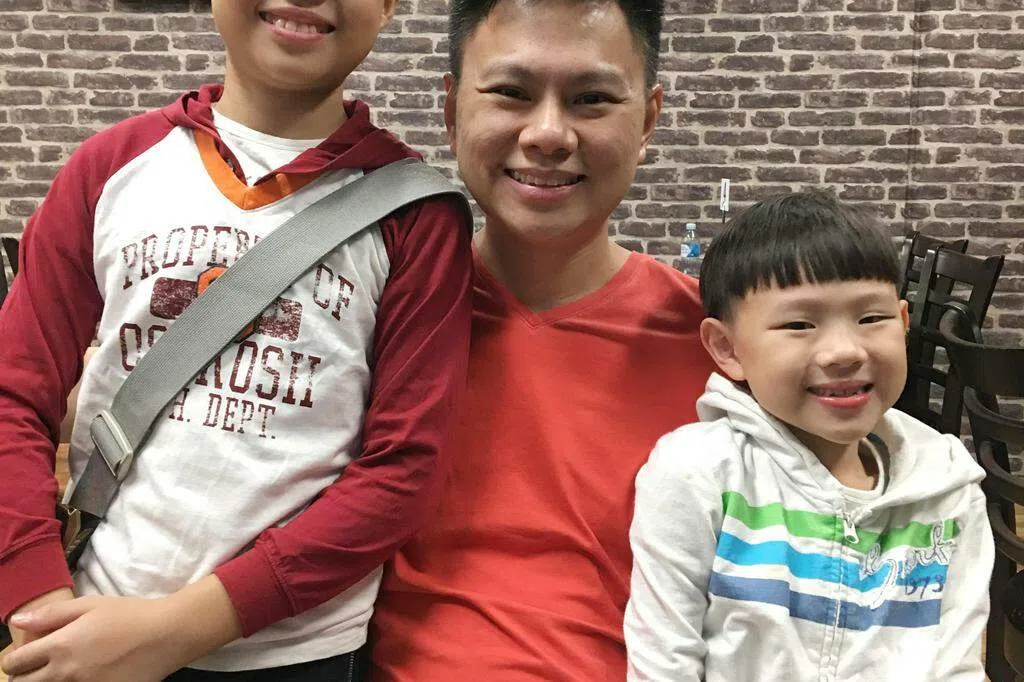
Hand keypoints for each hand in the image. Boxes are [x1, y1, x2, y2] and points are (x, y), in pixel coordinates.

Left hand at [1, 575, 241, 681]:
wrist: (167, 634)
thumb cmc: (130, 614)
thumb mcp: (91, 605)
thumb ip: (51, 615)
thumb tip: (17, 622)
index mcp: (60, 646)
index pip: (16, 663)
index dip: (13, 661)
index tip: (22, 657)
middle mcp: (66, 672)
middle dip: (23, 677)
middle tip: (36, 669)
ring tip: (61, 672)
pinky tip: (83, 677)